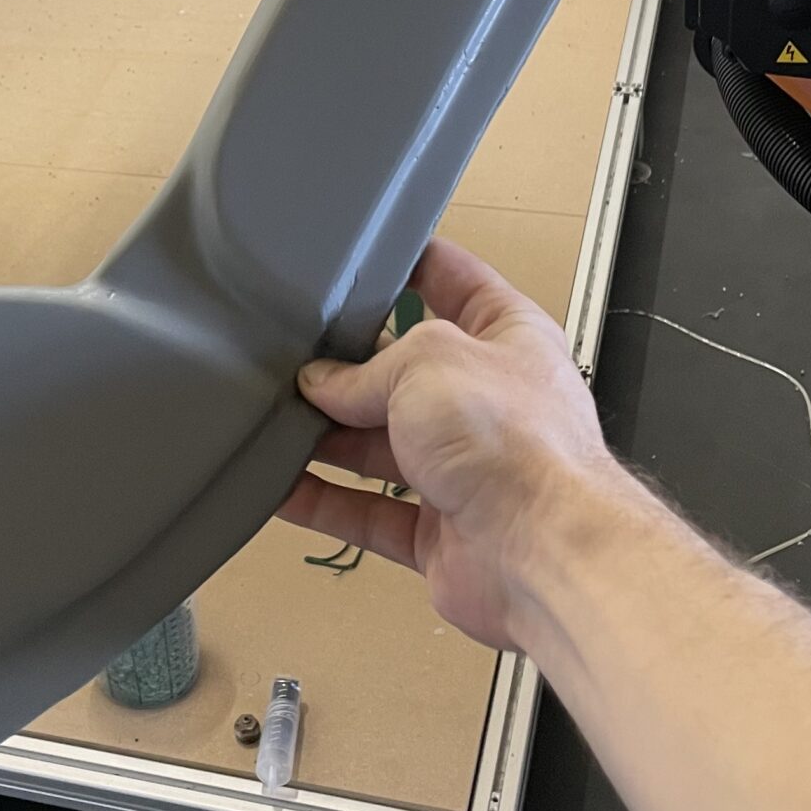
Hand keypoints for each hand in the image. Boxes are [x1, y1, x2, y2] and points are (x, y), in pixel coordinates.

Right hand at [277, 237, 623, 649]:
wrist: (543, 553)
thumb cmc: (508, 436)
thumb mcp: (427, 360)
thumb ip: (365, 369)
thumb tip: (319, 383)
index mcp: (507, 338)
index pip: (456, 281)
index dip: (410, 263)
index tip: (356, 256)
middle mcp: (487, 401)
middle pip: (404, 371)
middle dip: (347, 365)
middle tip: (285, 353)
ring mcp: (464, 469)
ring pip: (380, 445)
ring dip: (326, 435)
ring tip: (267, 417)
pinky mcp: (439, 533)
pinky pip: (369, 514)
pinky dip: (324, 503)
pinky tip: (278, 488)